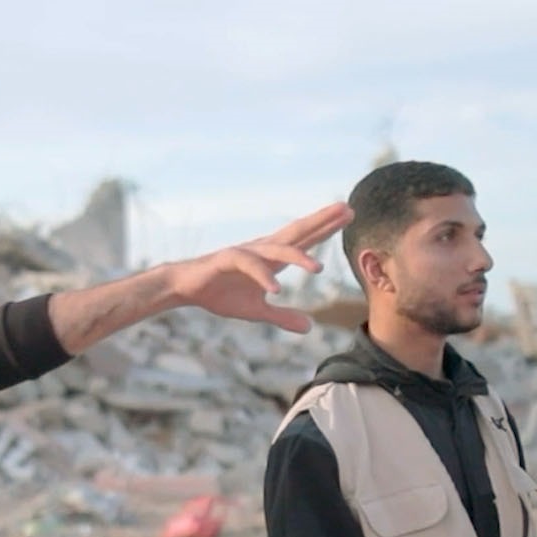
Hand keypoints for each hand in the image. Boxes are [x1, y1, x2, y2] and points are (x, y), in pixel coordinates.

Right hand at [160, 203, 351, 332]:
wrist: (187, 288)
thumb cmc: (221, 294)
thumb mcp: (257, 312)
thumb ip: (283, 317)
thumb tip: (309, 328)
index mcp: (272, 259)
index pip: (304, 240)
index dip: (326, 229)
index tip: (348, 216)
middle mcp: (263, 250)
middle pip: (298, 233)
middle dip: (322, 222)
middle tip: (347, 209)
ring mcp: (246, 252)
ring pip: (277, 250)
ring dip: (298, 257)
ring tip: (319, 268)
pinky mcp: (228, 259)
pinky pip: (250, 267)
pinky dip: (263, 278)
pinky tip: (276, 290)